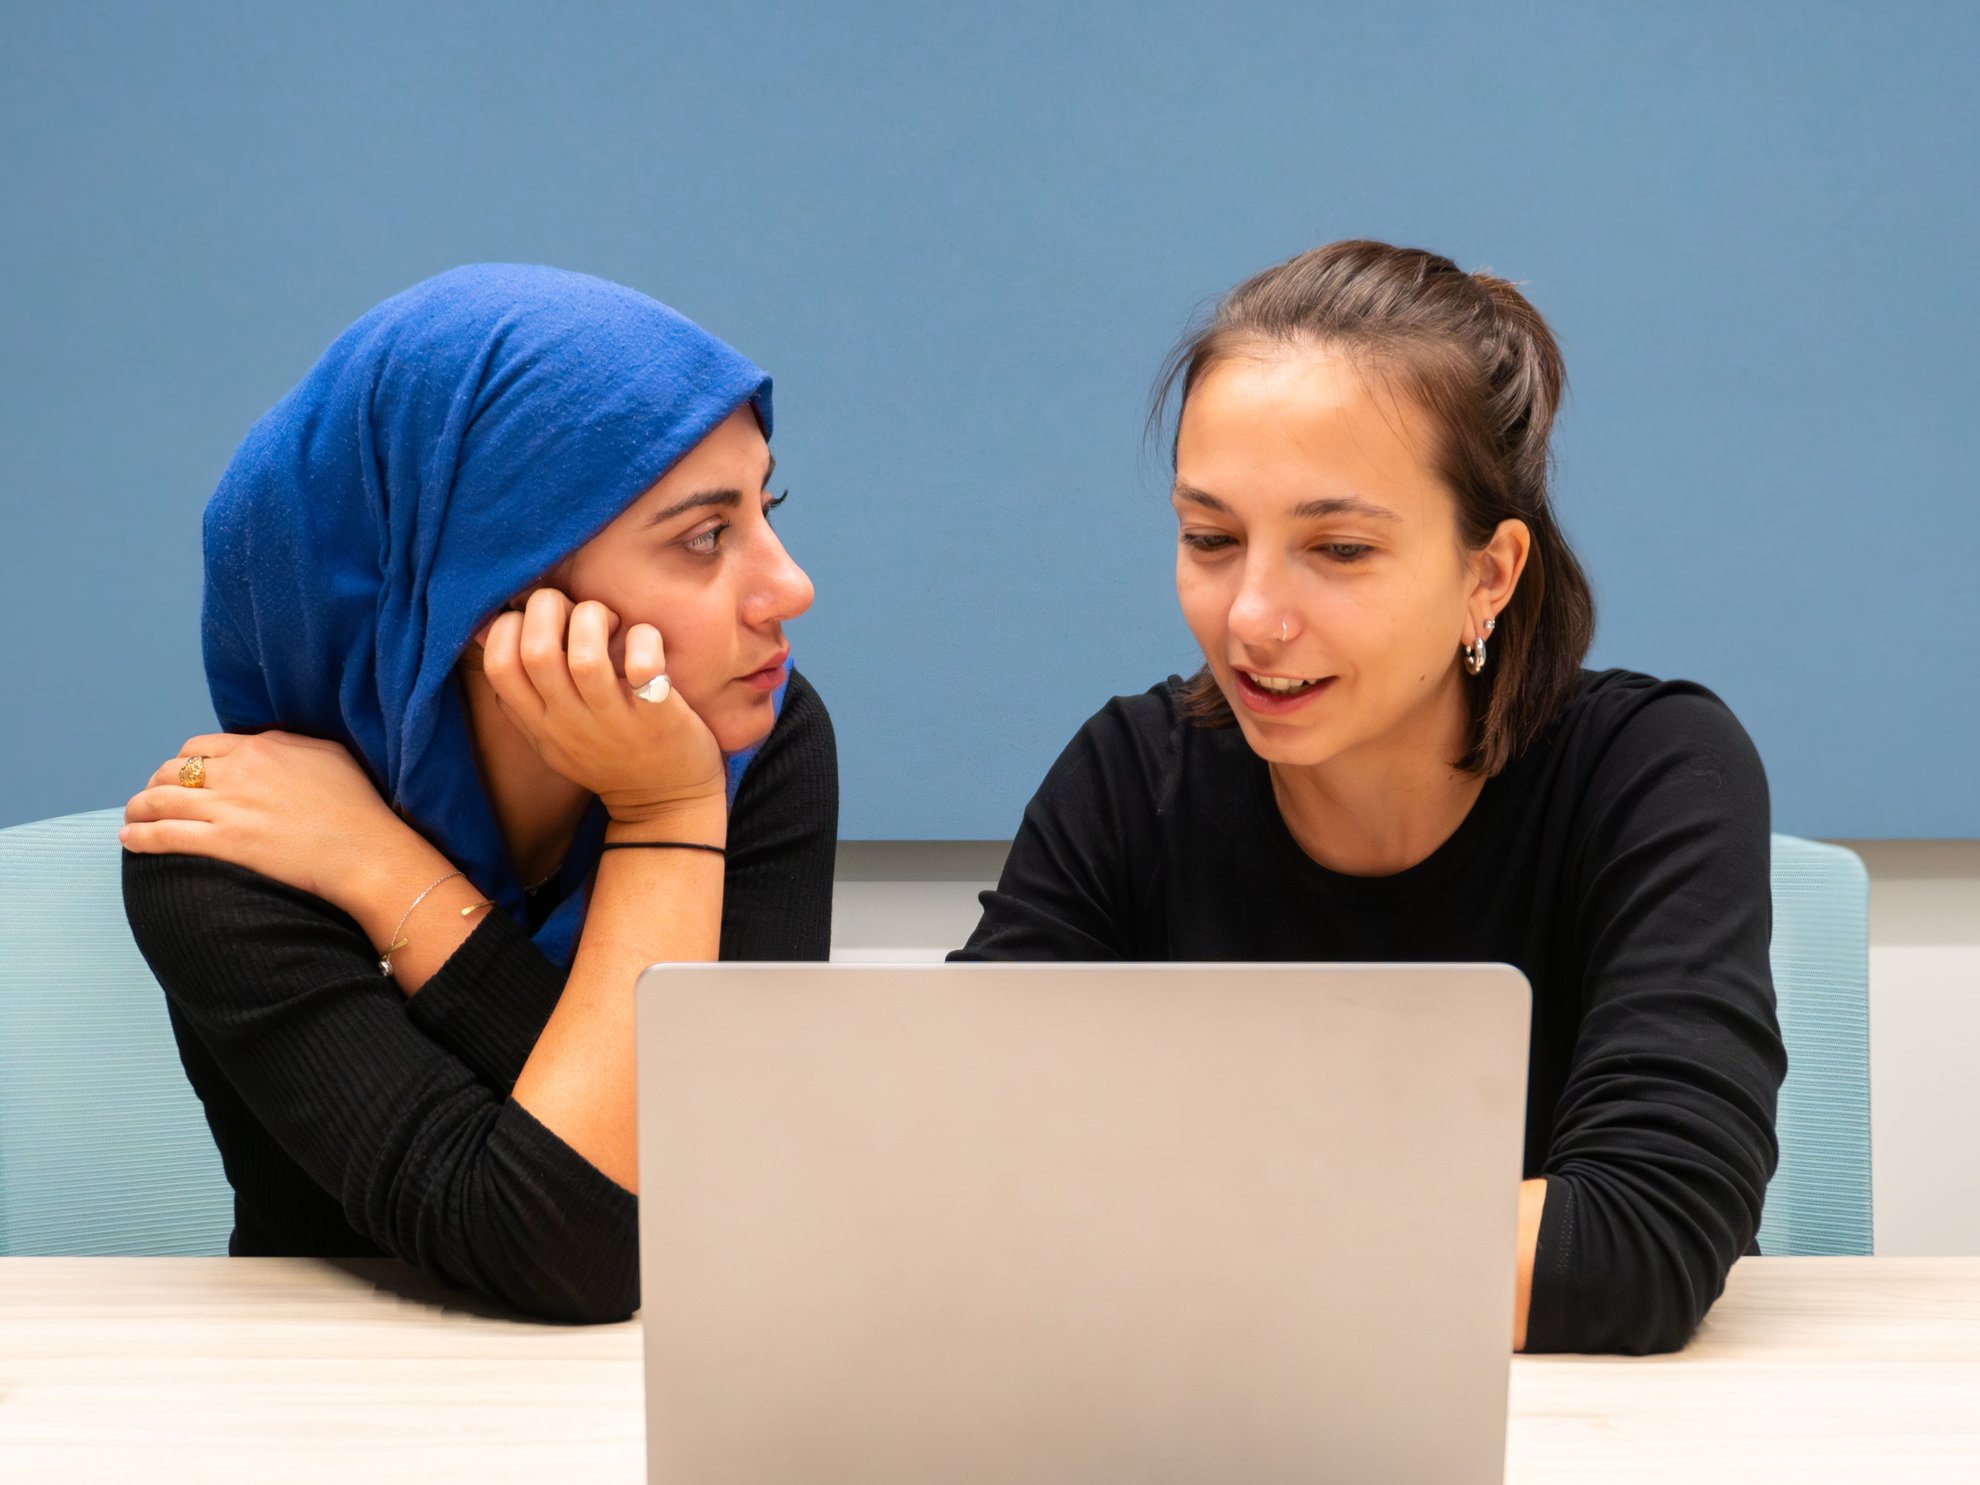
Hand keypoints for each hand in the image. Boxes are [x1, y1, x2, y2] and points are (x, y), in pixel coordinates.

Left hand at [122, 731, 414, 908]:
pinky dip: (140, 836)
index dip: (185, 762)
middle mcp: (239, 771)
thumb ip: (292, 744)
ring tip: (133, 819)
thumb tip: (271, 744)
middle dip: (157, 784)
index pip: (201, 746)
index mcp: (263, 746)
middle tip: (154, 799)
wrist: (369, 853)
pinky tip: (130, 839)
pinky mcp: (225, 842)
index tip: (184, 778)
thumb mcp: (331, 755)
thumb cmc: (360, 809)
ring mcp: (230, 807)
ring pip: (160, 800)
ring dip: (139, 809)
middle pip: (173, 770)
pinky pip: (166, 834)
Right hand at [477, 587, 725, 823]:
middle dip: (550, 609)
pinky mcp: (657, 719)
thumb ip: (520, 695)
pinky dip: (644, 640)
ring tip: (612, 623)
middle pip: (537, 652)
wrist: (666, 804)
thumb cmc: (608, 756)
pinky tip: (646, 641)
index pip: (498, 666)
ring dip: (595, 620)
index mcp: (540, 724)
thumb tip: (485, 632)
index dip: (509, 626)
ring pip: (585, 658)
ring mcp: (613, 723)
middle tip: (576, 611)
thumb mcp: (551, 735)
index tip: (538, 620)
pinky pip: (643, 667)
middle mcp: (570, 724)